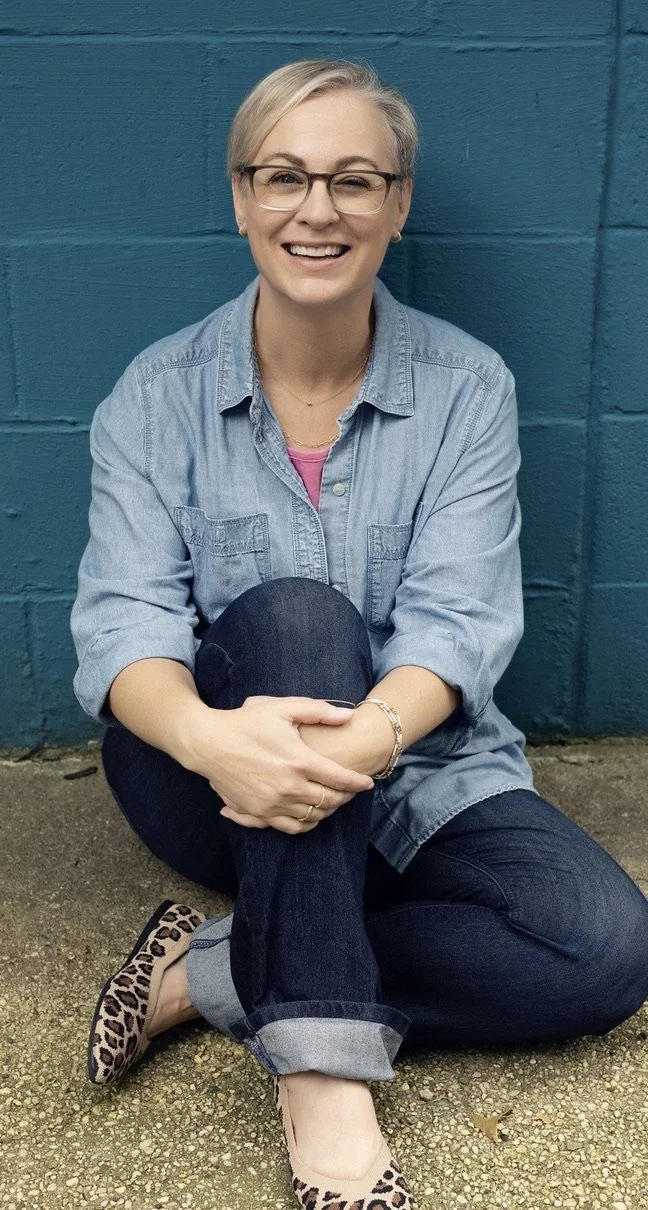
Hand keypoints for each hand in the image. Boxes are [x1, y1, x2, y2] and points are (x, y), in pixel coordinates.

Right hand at [189, 695, 373, 833]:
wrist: (207, 743)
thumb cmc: (245, 722)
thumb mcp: (282, 708)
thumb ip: (318, 711)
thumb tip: (348, 716)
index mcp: (298, 761)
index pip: (340, 779)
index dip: (358, 782)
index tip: (367, 782)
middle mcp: (288, 787)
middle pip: (330, 801)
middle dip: (346, 797)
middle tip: (352, 791)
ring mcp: (272, 803)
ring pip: (313, 817)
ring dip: (328, 811)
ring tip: (334, 800)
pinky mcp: (258, 813)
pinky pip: (291, 828)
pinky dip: (307, 824)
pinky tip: (312, 815)